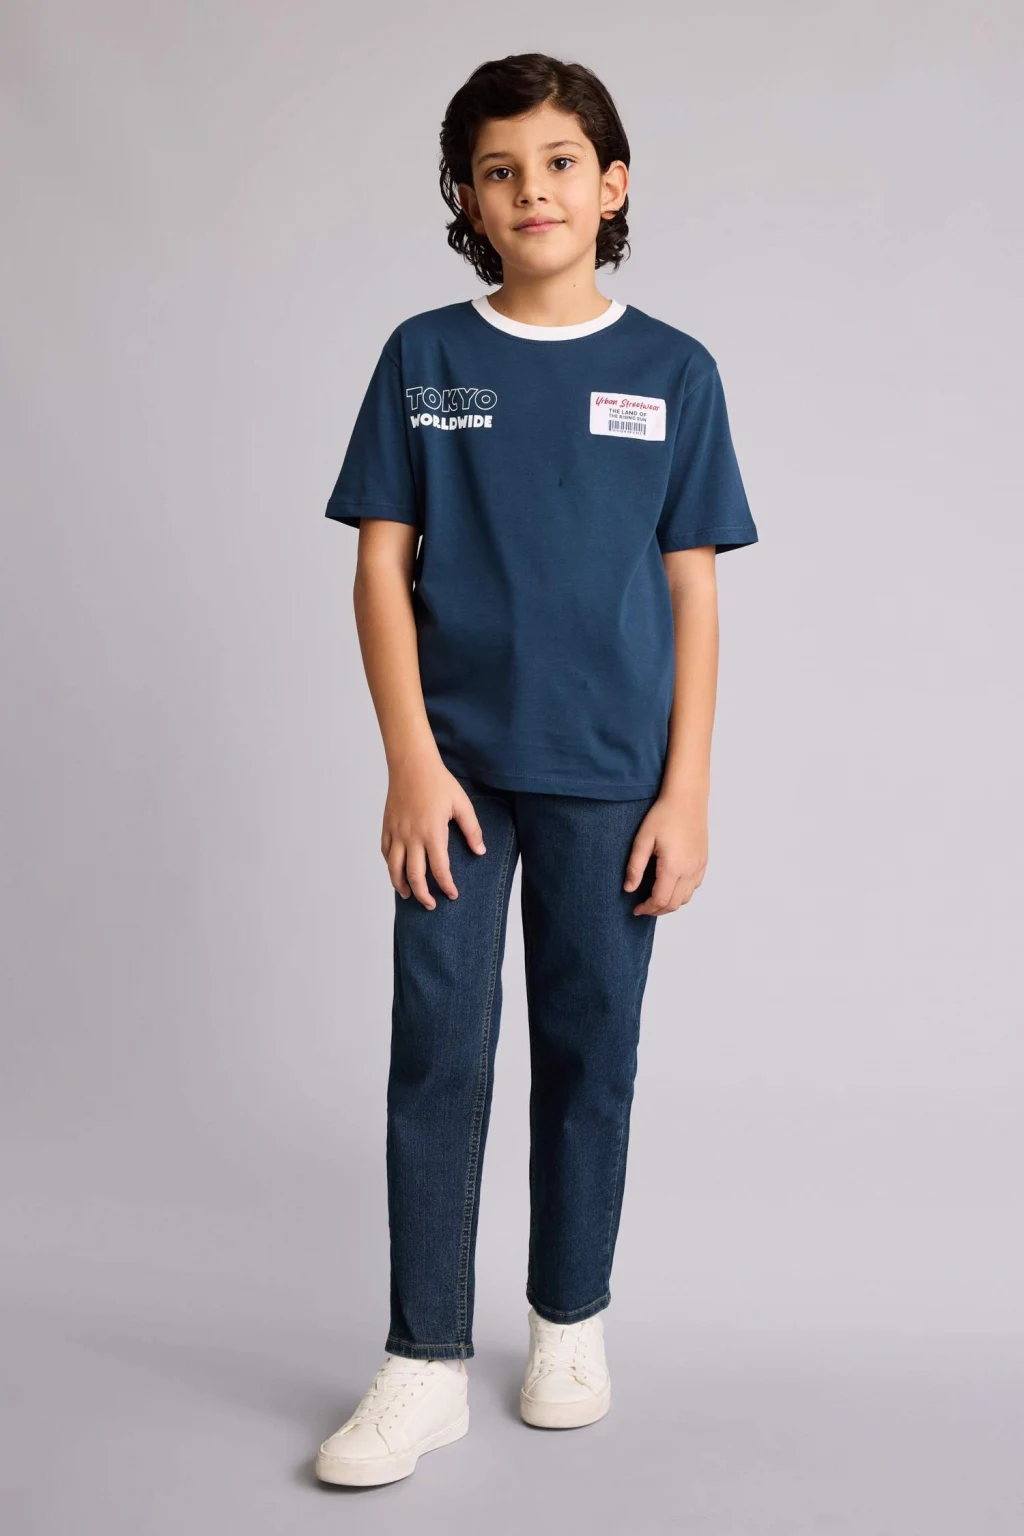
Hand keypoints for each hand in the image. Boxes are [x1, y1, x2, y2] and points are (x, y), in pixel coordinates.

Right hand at [382, 755, 485, 908]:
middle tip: (431, 905)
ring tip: (409, 896)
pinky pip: (386, 852)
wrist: (412, 764)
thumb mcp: (462, 804)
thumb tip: (480, 852)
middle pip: (414, 876)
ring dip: (401, 886)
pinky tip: (397, 871)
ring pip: (394, 868)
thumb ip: (472, 830)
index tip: (452, 895)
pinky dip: (391, 866)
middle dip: (423, 895)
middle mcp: (412, 837)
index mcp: (432, 833)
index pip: (440, 870)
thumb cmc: (439, 782)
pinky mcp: (387, 826)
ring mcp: (396, 833)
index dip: (446, 886)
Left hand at [623, 792, 707, 915]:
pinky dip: (682, 893)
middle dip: (657, 910)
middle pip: (674, 904)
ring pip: (686, 898)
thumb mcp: (643, 839)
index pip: (660, 900)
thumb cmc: (664, 815)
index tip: (635, 909)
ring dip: (670, 903)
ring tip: (655, 899)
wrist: (687, 798)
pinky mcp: (703, 861)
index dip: (646, 908)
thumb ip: (635, 866)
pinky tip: (670, 886)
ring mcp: (699, 866)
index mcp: (673, 867)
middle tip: (643, 907)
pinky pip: (694, 886)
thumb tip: (629, 888)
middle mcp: (690, 870)